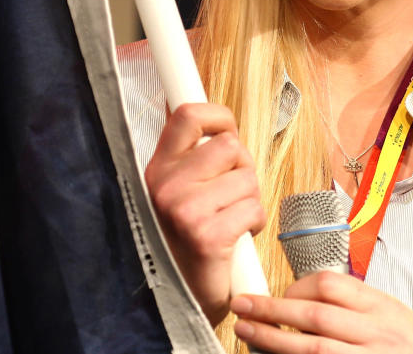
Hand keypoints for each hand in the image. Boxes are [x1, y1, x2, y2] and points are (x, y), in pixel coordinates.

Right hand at [144, 103, 264, 325]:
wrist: (182, 297)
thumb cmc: (188, 239)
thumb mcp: (180, 190)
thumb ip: (194, 156)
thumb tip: (217, 120)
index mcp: (157, 169)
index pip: (188, 114)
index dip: (218, 116)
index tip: (226, 132)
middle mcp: (164, 186)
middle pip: (230, 145)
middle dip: (242, 168)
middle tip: (230, 194)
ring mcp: (183, 210)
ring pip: (247, 177)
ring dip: (250, 199)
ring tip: (230, 218)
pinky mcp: (206, 236)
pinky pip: (254, 208)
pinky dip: (255, 223)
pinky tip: (236, 238)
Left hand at [230, 271, 412, 353]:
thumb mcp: (391, 313)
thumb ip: (354, 304)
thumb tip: (303, 297)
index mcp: (381, 307)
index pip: (332, 285)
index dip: (296, 289)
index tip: (278, 296)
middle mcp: (376, 333)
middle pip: (315, 317)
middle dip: (272, 311)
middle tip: (242, 307)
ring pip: (314, 350)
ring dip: (274, 341)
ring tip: (247, 334)